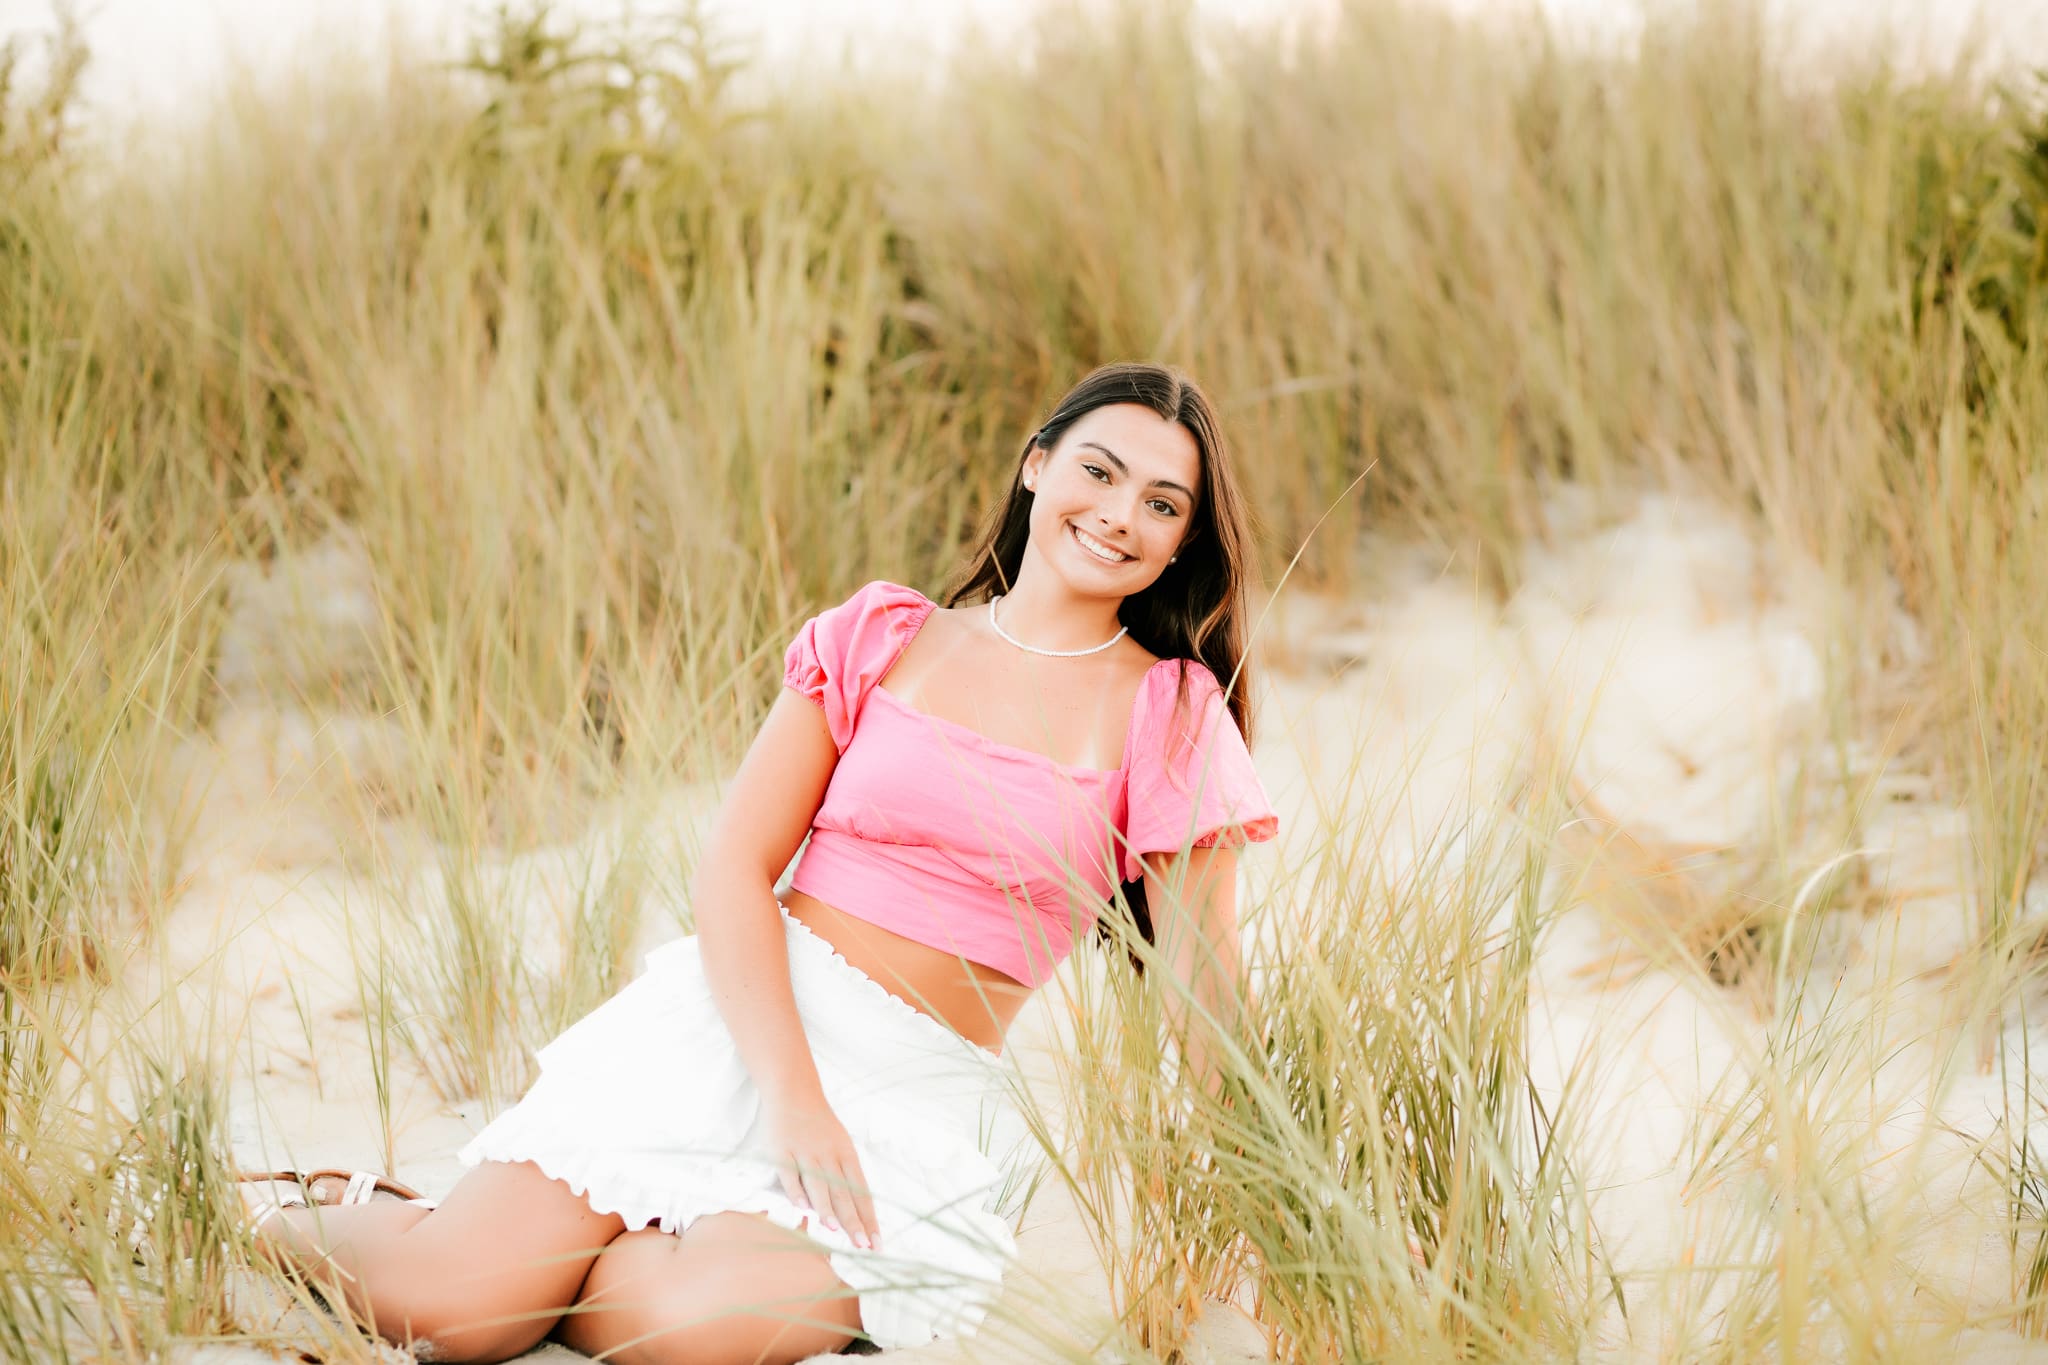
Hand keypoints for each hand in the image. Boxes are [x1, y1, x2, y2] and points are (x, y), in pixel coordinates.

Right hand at [758, 1093, 880, 1250]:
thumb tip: (853, 1212)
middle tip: (863, 1246)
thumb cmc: (820, 1126)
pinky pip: (789, 1174)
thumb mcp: (840, 1145)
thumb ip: (844, 1176)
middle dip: (854, 1221)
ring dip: (827, 1208)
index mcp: (847, 1155)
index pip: (862, 1192)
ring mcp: (805, 1152)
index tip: (877, 1243)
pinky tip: (802, 1208)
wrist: (794, 1091)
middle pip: (843, 1192)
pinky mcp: (781, 1150)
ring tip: (836, 1231)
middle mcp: (829, 1155)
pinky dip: (795, 1191)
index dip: (869, 1218)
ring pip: (818, 1184)